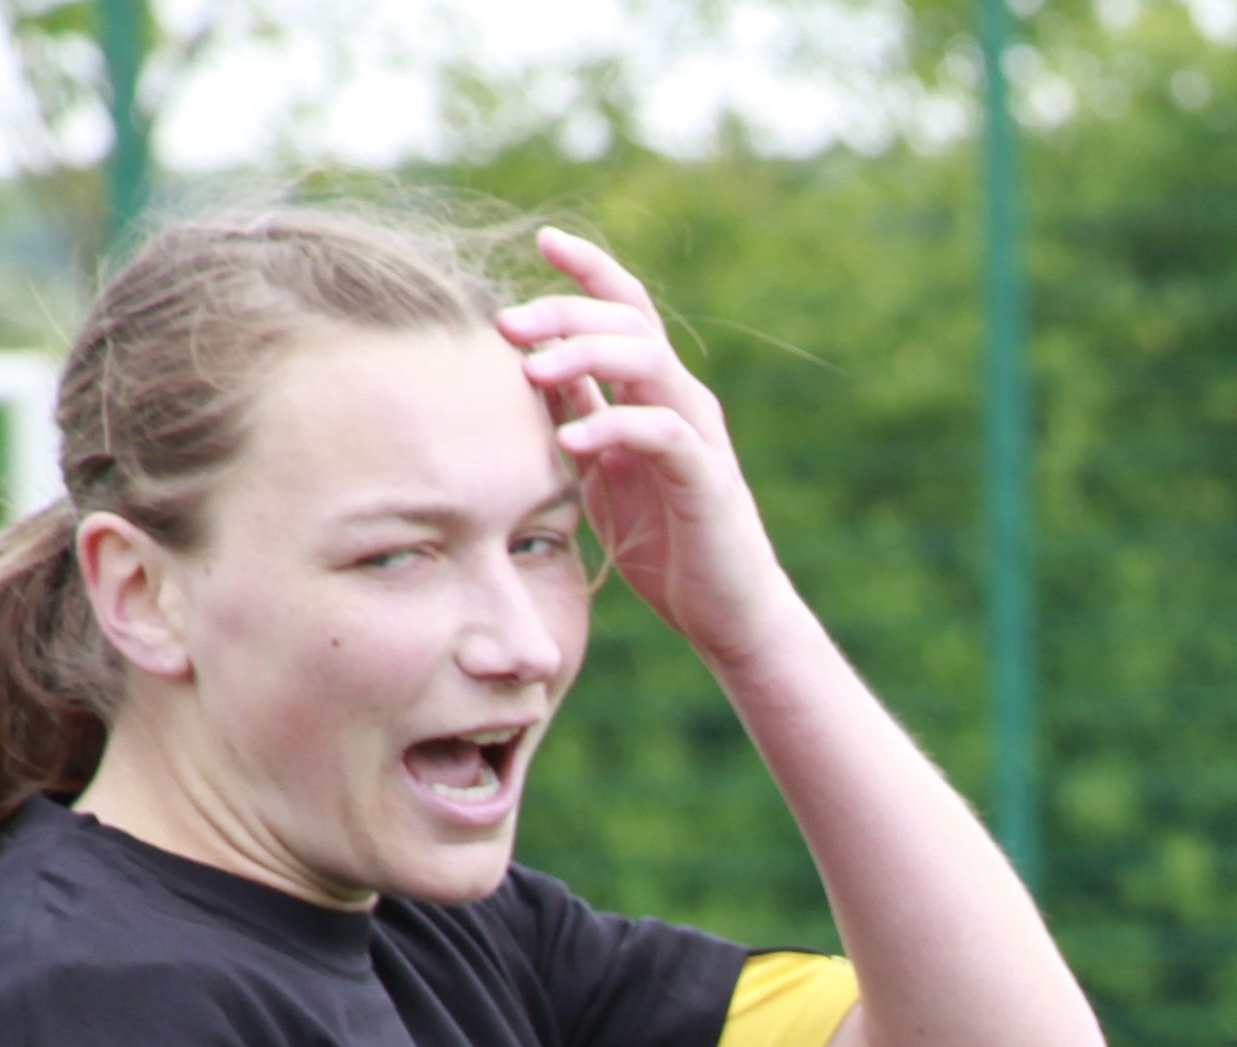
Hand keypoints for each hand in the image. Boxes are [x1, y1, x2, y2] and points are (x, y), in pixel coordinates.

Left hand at [502, 231, 796, 662]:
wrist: (729, 616)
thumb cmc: (665, 546)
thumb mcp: (601, 475)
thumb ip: (575, 420)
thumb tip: (528, 370)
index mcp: (657, 393)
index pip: (627, 308)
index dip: (589, 268)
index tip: (543, 241)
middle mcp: (683, 400)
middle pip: (629, 320)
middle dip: (565, 310)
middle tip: (507, 323)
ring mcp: (699, 436)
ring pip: (647, 360)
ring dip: (583, 355)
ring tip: (531, 370)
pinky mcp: (707, 479)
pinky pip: (660, 431)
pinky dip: (612, 427)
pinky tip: (571, 440)